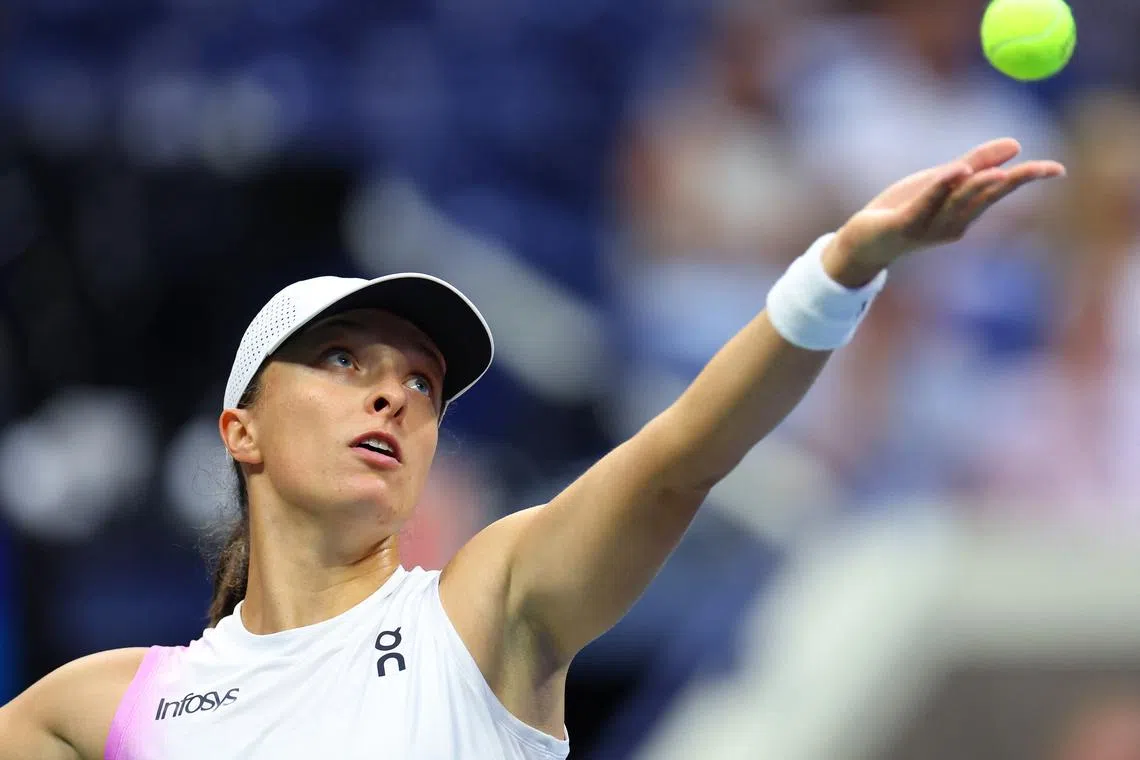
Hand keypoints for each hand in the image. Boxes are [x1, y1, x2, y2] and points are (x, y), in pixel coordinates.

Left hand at [822, 138, 1065, 286]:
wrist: (862, 241)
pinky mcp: (905, 225)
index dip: (1028, 178)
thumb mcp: (941, 181)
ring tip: (1000, 171)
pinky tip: (956, 170)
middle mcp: (953, 224)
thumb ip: (975, 162)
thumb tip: (1015, 145)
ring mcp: (930, 226)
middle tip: (1044, 169)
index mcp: (965, 213)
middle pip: (987, 197)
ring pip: (960, 201)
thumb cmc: (903, 210)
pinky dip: (942, 187)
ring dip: (980, 185)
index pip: (1000, 190)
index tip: (1058, 169)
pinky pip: (927, 204)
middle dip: (1016, 182)